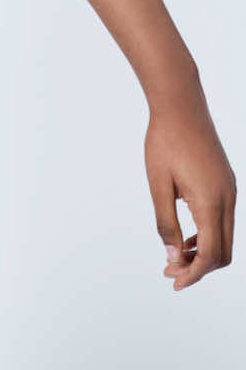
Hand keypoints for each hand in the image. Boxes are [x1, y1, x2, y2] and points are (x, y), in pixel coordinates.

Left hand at [145, 93, 235, 289]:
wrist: (180, 105)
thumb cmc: (164, 140)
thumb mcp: (158, 183)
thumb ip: (165, 221)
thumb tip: (171, 255)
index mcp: (211, 201)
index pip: (210, 254)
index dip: (193, 274)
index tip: (174, 282)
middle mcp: (227, 198)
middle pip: (222, 251)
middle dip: (198, 267)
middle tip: (170, 271)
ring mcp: (229, 189)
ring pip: (224, 236)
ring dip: (202, 251)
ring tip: (174, 256)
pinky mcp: (226, 182)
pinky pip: (223, 218)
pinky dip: (206, 233)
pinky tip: (184, 234)